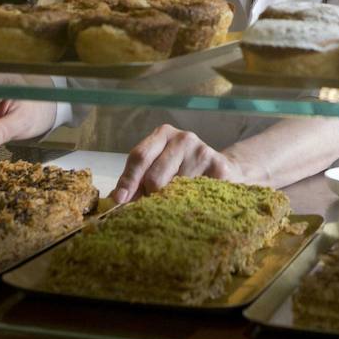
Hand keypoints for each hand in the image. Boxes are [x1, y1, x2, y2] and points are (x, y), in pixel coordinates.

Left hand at [111, 124, 241, 204]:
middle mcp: (183, 138)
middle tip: (155, 204)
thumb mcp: (158, 169)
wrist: (225, 171)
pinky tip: (194, 200)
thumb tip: (113, 200)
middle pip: (154, 177)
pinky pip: (193, 196)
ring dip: (172, 202)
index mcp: (163, 134)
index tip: (119, 200)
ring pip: (174, 191)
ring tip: (180, 200)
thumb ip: (136, 181)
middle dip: (150, 196)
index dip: (128, 181)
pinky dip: (190, 204)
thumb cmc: (182, 172)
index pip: (139, 157)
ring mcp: (201, 152)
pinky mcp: (218, 168)